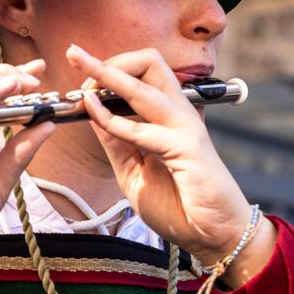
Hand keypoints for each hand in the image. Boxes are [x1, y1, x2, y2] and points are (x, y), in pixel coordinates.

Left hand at [67, 44, 271, 280]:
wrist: (213, 234)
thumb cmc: (180, 204)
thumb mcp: (134, 171)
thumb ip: (116, 142)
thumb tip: (92, 112)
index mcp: (169, 115)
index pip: (143, 72)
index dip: (110, 70)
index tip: (83, 83)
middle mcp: (178, 113)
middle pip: (150, 61)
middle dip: (110, 59)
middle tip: (79, 64)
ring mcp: (184, 127)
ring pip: (145, 84)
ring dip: (107, 73)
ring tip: (80, 65)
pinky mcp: (187, 148)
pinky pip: (142, 129)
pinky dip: (112, 119)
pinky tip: (93, 112)